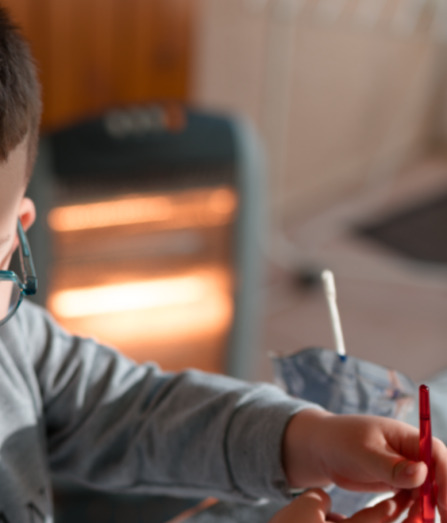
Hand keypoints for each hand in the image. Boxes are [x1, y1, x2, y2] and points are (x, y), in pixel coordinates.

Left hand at [282, 409, 446, 521]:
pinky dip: (415, 512)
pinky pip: (414, 501)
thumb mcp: (363, 452)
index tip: (444, 503)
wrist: (321, 448)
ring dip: (428, 510)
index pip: (436, 454)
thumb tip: (423, 473)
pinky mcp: (397, 482)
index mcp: (406, 437)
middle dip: (442, 500)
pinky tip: (409, 522)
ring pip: (428, 493)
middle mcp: (410, 452)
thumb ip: (391, 465)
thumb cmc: (340, 441)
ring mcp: (405, 468)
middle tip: (442, 522)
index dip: (446, 478)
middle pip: (438, 476)